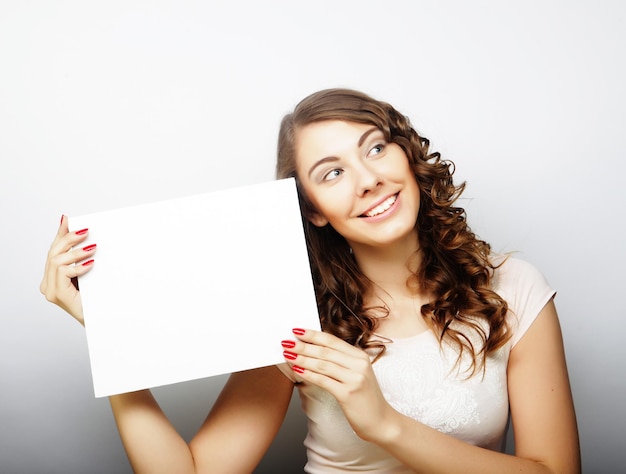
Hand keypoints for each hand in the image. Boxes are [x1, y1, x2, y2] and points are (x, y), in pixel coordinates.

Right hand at [40, 215, 95, 324]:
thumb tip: (84, 235)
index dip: (60, 234)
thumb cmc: (98, 298)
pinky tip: (90, 264)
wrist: (103, 321)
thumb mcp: (89, 273)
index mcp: (52, 278)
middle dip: (68, 239)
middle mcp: (47, 284)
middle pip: (53, 253)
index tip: (67, 220)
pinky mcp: (57, 295)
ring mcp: (50, 291)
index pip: (54, 250)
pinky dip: (77, 267)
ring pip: (56, 261)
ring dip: (76, 252)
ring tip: (93, 248)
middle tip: (85, 231)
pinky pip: (63, 273)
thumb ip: (83, 258)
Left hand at [282, 328, 394, 442]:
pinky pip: (323, 380)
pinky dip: (308, 374)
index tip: (297, 330)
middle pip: (325, 351)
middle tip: (286, 342)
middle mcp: (359, 364)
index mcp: (360, 356)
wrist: (381, 422)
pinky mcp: (348, 393)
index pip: (333, 341)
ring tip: (287, 354)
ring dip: (302, 358)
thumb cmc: (365, 399)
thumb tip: (313, 351)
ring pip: (323, 364)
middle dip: (303, 345)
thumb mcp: (357, 374)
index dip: (313, 334)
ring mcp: (354, 378)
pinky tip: (297, 370)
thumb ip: (341, 362)